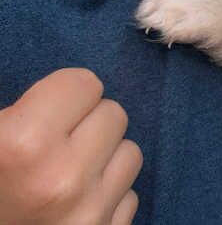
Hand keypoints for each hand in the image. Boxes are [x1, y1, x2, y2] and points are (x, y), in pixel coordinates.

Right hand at [0, 68, 142, 223]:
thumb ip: (19, 109)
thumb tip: (68, 84)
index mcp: (22, 143)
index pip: (85, 83)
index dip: (63, 95)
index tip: (46, 111)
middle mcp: (63, 179)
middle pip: (113, 114)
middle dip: (87, 122)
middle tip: (57, 141)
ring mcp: (90, 214)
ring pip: (129, 152)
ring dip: (104, 156)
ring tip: (69, 170)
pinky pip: (129, 195)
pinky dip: (109, 194)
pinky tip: (76, 201)